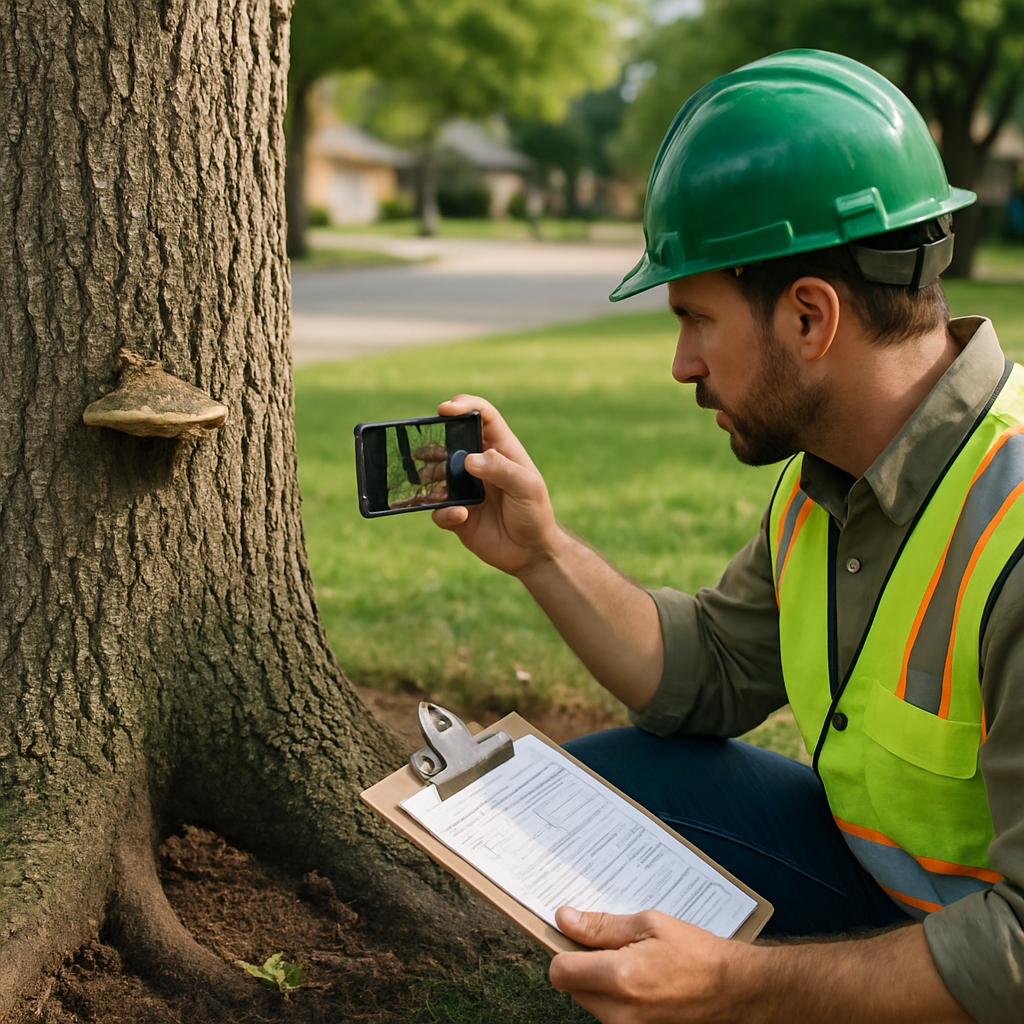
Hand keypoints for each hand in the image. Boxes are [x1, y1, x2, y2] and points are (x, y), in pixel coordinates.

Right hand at [432, 395, 561, 577]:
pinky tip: (459, 516)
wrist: (530, 553)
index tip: (445, 409)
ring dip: (429, 477)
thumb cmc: (535, 513)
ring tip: (429, 482)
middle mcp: (479, 466)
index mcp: (500, 450)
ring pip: (436, 474)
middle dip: (434, 444)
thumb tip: (470, 460)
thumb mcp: (527, 487)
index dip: (464, 406)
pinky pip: (438, 509)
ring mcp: (465, 489)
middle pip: (451, 443)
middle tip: (422, 452)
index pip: (483, 417)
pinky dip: (443, 511)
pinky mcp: (456, 514)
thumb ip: (502, 470)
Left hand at [549, 907, 745, 1023]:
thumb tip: (565, 919)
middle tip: (616, 946)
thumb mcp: (649, 924)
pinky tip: (643, 982)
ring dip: (601, 981)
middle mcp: (619, 1012)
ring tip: (636, 963)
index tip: (575, 937)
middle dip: (585, 964)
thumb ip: (601, 926)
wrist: (733, 989)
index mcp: (620, 977)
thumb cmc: (696, 953)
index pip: (560, 971)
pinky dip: (617, 997)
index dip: (564, 950)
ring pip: (590, 1001)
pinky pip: (610, 1013)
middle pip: (573, 986)